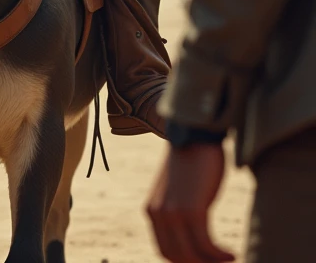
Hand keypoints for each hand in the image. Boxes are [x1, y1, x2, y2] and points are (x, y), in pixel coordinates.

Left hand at [146, 144, 234, 262]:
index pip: (165, 251)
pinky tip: (232, 254)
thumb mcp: (178, 190)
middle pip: (177, 257)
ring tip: (227, 260)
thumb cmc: (192, 161)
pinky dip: (219, 255)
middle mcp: (158, 214)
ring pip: (192, 255)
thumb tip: (192, 235)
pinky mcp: (192, 210)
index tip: (204, 262)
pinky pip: (206, 245)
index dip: (185, 262)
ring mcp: (174, 213)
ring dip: (211, 262)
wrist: (195, 134)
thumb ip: (177, 210)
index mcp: (152, 210)